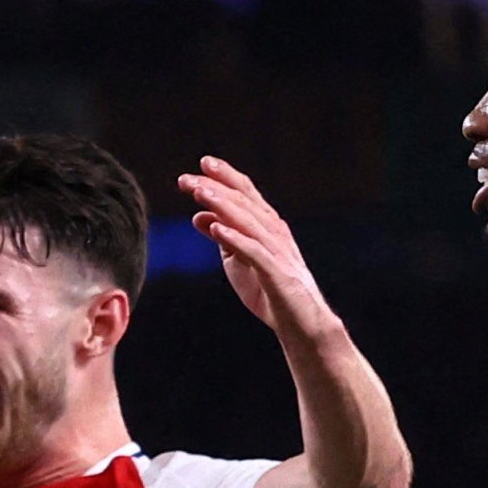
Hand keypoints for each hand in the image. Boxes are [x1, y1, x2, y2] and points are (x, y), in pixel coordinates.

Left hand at [175, 157, 335, 338]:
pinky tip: (217, 229)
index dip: (225, 178)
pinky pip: (255, 253)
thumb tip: (199, 216)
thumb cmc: (269, 291)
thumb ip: (222, 238)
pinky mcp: (277, 275)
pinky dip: (236, 239)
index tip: (202, 164)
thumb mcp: (237, 261)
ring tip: (200, 193)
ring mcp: (277, 252)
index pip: (245, 196)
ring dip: (223, 206)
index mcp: (266, 228)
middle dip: (215, 188)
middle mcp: (274, 233)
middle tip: (187, 178)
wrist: (301, 323)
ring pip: (249, 222)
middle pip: (244, 204)